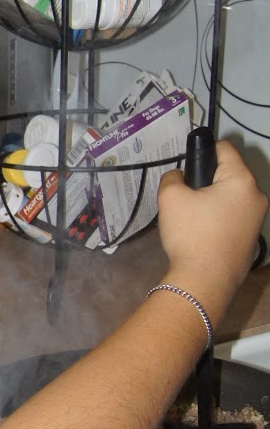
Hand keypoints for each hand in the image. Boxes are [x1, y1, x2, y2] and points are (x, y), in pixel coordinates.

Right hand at [155, 141, 266, 322]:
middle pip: (229, 174)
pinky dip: (219, 218)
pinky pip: (234, 216)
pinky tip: (203, 234)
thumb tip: (180, 177)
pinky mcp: (253, 238)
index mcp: (241, 180)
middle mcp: (257, 195)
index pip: (224, 148)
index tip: (187, 168)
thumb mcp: (170, 197)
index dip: (202, 150)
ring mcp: (258, 219)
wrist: (205, 281)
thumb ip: (173, 176)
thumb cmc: (190, 234)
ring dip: (213, 200)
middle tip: (185, 198)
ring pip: (231, 196)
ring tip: (191, 218)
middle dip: (207, 180)